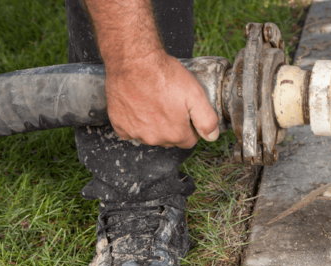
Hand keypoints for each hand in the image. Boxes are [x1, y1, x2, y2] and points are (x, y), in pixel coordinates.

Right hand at [104, 50, 219, 147]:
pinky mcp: (119, 124)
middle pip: (170, 140)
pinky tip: (138, 107)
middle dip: (172, 126)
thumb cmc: (164, 74)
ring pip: (150, 136)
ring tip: (154, 102)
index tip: (185, 111)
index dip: (189, 126)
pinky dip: (134, 123)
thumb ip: (207, 120)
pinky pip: (130, 132)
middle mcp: (154, 138)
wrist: (134, 60)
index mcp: (175, 134)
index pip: (189, 140)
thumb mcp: (196, 94)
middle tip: (169, 103)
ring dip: (153, 125)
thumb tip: (212, 137)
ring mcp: (135, 132)